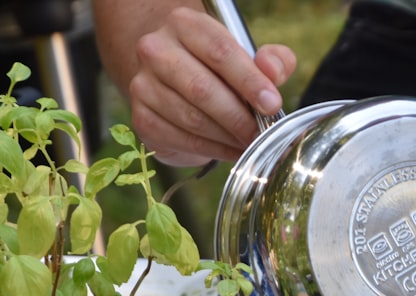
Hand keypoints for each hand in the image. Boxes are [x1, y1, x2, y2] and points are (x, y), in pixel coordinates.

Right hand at [126, 7, 296, 165]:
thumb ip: (272, 60)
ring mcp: (143, 85)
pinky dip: (213, 150)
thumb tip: (273, 72)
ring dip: (227, 137)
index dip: (250, 81)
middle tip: (262, 133)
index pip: (220, 52)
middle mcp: (156, 50)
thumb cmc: (219, 68)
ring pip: (192, 119)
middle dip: (239, 118)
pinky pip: (183, 140)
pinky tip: (231, 151)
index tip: (272, 105)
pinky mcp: (142, 118)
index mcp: (185, 25)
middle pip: (202, 89)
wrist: (174, 81)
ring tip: (249, 143)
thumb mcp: (249, 56)